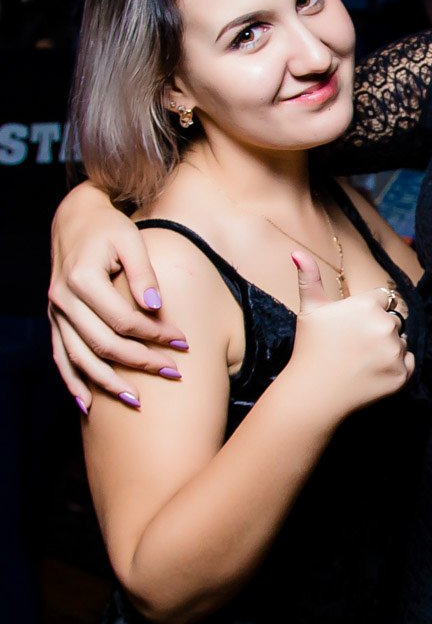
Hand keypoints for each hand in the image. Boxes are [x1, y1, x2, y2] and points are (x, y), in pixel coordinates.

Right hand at [49, 184, 188, 408]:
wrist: (74, 219)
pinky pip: (60, 357)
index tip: (183, 342)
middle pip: (103, 344)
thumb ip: (143, 273)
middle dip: (140, 362)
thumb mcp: (131, 240)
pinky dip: (73, 382)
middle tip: (173, 372)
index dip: (155, 335)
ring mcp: (55, 312)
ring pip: (79, 358)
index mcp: (82, 278)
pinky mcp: (55, 320)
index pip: (123, 320)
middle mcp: (63, 299)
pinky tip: (88, 404)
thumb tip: (155, 306)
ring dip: (107, 382)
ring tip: (136, 400)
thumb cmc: (108, 228)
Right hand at [291, 252, 413, 419]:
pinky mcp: (403, 374)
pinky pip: (408, 362)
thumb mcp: (310, 310)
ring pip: (401, 341)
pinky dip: (396, 367)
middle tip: (355, 346)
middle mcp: (386, 325)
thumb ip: (310, 278)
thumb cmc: (310, 349)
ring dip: (388, 348)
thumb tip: (297, 252)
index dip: (368, 311)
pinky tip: (373, 372)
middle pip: (393, 321)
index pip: (383, 299)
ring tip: (362, 360)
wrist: (314, 393)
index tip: (353, 327)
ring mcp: (396, 351)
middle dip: (379, 329)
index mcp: (367, 305)